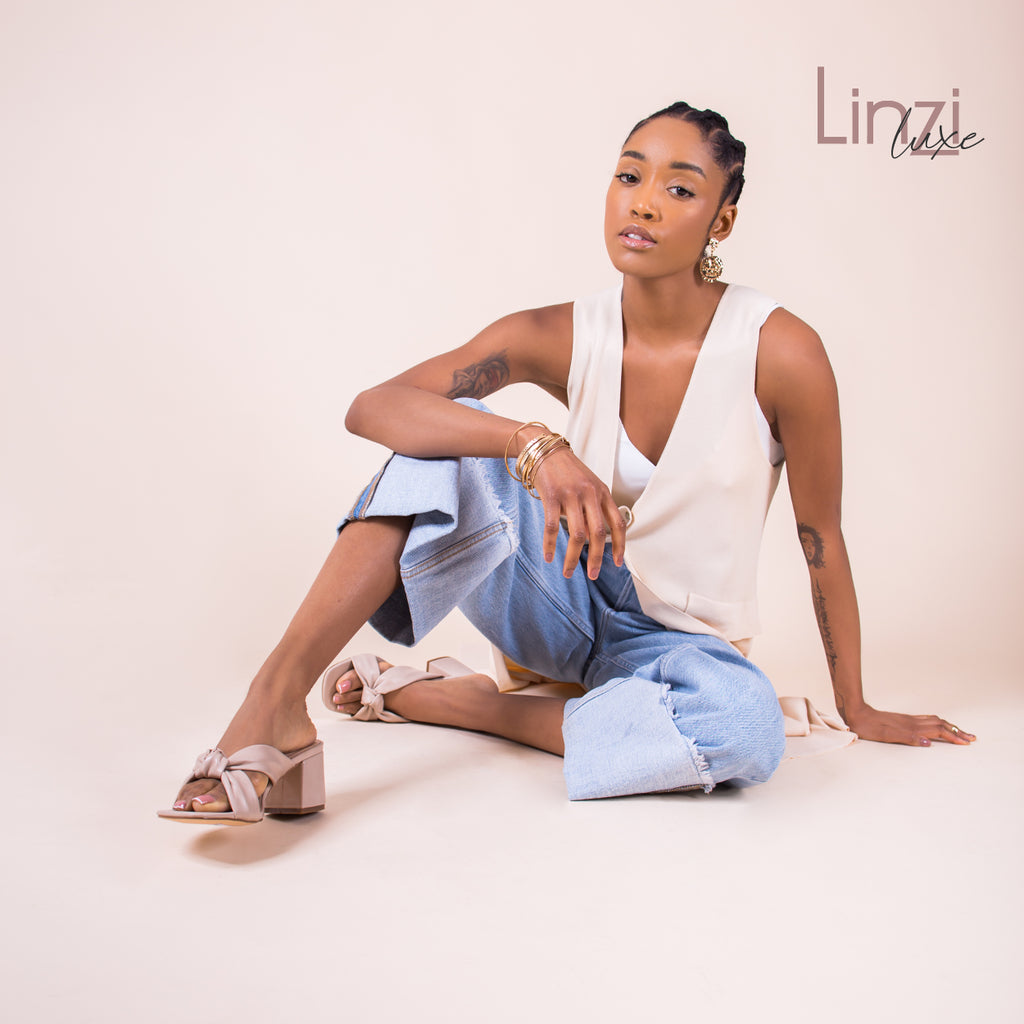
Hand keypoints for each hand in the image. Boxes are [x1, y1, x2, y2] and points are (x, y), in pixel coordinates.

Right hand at [531, 447, 627, 579]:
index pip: (618, 523)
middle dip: (597, 558)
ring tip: (568, 572)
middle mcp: (590, 494)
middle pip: (599, 533)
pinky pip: (553, 527)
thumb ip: (594, 510)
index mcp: (602, 492)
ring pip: (577, 535)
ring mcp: (571, 495)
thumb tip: (594, 539)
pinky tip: (549, 557)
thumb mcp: (588, 486)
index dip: (620, 545)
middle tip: (593, 575)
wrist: (545, 450)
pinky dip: (551, 545)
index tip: (617, 563)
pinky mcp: (552, 497)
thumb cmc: (568, 471)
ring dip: (573, 558)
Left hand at [843, 704, 975, 746]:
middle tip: (972, 738)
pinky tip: (938, 726)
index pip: (937, 732)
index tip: (966, 742)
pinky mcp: (903, 719)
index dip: (953, 737)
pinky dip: (938, 724)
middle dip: (956, 732)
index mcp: (910, 727)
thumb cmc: (868, 727)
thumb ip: (907, 738)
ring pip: (934, 721)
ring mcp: (908, 719)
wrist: (855, 713)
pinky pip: (926, 720)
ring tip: (960, 732)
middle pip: (940, 725)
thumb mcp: (885, 735)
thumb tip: (928, 743)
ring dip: (949, 727)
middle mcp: (912, 721)